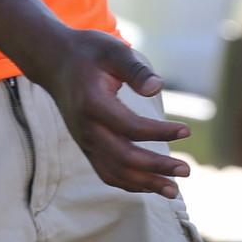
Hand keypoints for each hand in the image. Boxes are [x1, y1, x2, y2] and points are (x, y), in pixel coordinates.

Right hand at [31, 29, 193, 195]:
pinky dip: (128, 183)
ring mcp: (84, 141)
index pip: (131, 128)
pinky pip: (105, 173)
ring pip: (114, 173)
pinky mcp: (86, 146)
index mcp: (94, 105)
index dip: (160, 132)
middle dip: (157, 167)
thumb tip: (157, 87)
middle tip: (187, 170)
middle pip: (124, 158)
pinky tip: (150, 186)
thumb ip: (136, 70)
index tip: (187, 130)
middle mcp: (87, 129)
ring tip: (173, 191)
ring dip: (145, 184)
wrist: (54, 61)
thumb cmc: (88, 52)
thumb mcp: (113, 50)